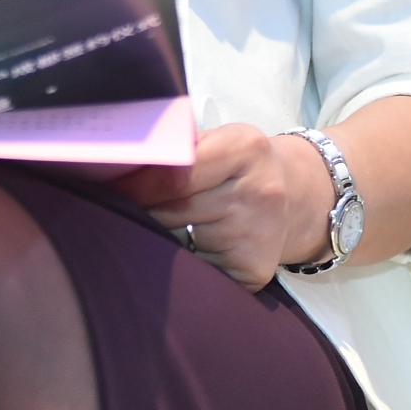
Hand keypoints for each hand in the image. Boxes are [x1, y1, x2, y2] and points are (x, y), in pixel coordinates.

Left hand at [115, 125, 336, 289]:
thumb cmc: (244, 165)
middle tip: (122, 206)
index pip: (177, 172)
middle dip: (144, 209)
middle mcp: (258, 191)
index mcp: (246, 148)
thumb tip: (123, 161)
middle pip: (174, 208)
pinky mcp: (254, 269)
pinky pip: (200, 266)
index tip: (109, 186)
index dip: (138, 183)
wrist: (300, 198)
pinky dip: (187, 258)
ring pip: (182, 240)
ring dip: (162, 234)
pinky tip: (194, 245)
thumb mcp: (222, 140)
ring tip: (164, 223)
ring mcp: (258, 234)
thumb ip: (182, 147)